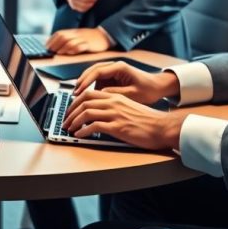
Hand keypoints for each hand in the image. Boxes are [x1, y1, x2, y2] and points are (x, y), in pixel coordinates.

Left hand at [45, 27, 111, 54]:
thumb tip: (54, 44)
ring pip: (70, 41)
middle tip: (51, 51)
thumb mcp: (78, 36)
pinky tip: (70, 53)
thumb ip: (68, 39)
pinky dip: (74, 49)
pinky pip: (81, 46)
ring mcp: (83, 39)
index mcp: (73, 32)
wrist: (104, 36)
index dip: (52, 40)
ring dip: (63, 48)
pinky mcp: (89, 44)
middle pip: (63, 37)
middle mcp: (76, 34)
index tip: (47, 47)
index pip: (59, 33)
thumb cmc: (89, 38)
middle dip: (55, 44)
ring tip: (59, 53)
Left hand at [62, 90, 183, 149]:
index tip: (70, 110)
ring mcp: (115, 114)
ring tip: (69, 129)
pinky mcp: (117, 127)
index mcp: (116, 97)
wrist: (162, 127)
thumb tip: (100, 115)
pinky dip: (83, 130)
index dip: (75, 101)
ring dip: (74, 121)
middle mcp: (114, 103)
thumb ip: (114, 108)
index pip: (89, 94)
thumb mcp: (128, 108)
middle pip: (84, 102)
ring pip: (86, 112)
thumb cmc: (148, 121)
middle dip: (70, 111)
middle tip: (65, 120)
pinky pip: (94, 126)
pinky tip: (79, 135)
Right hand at [72, 60, 178, 103]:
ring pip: (93, 75)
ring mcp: (112, 71)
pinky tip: (87, 97)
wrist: (157, 87)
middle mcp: (114, 66)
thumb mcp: (133, 94)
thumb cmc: (148, 89)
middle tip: (74, 93)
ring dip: (85, 84)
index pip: (98, 71)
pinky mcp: (111, 77)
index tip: (79, 90)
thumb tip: (100, 94)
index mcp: (120, 67)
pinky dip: (91, 87)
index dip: (86, 81)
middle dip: (82, 81)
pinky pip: (97, 80)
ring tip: (77, 97)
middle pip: (92, 70)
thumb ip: (116, 93)